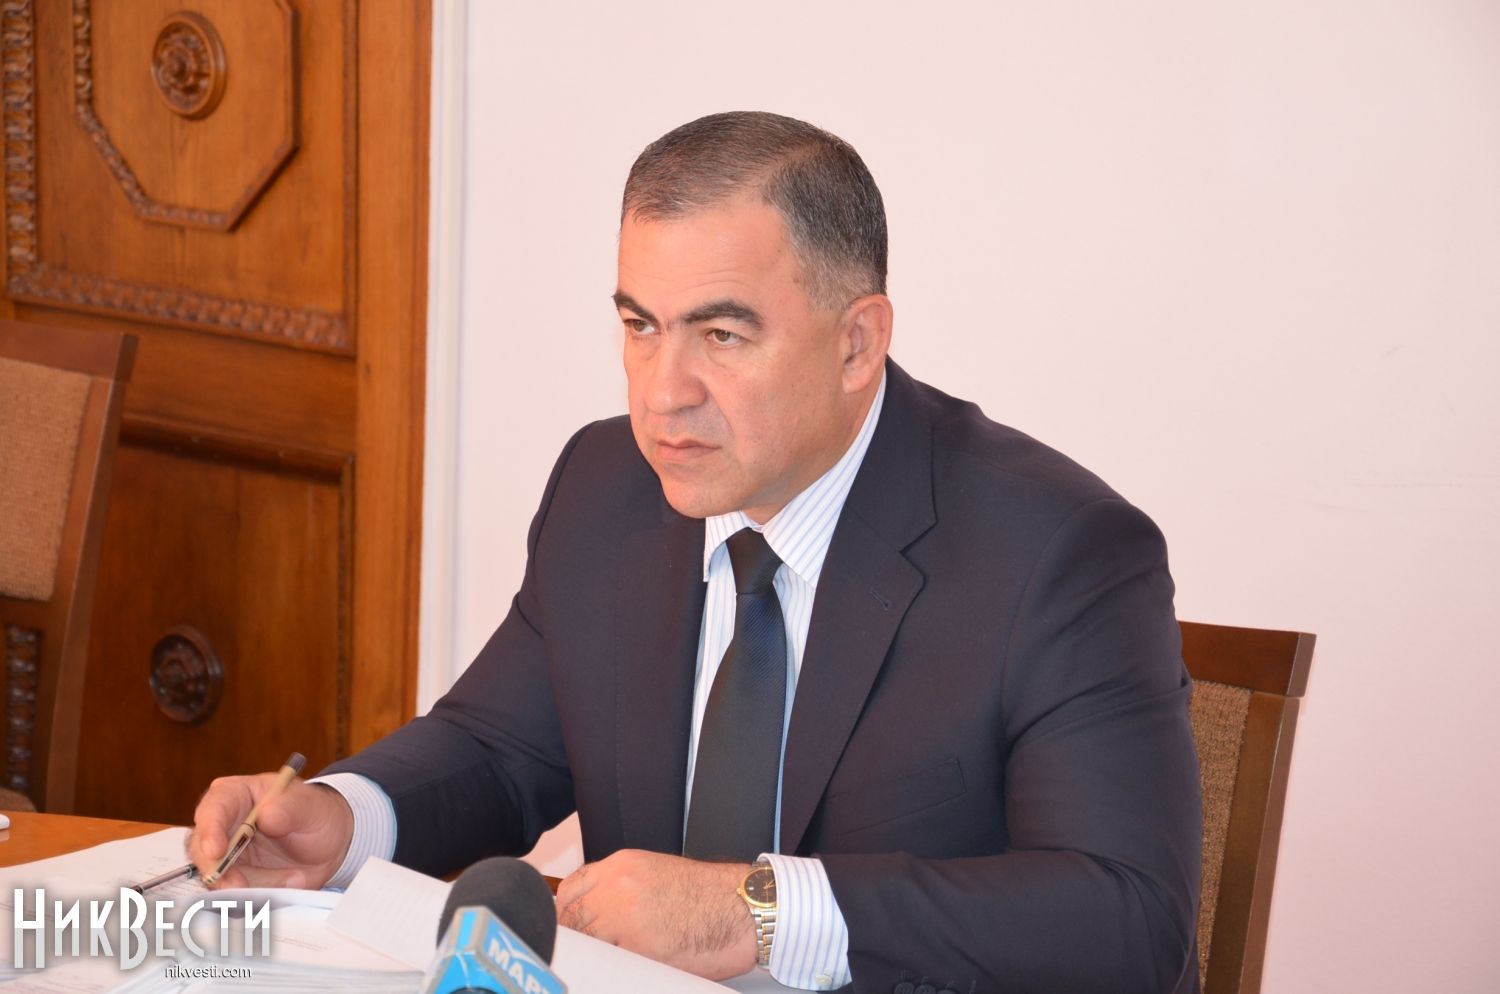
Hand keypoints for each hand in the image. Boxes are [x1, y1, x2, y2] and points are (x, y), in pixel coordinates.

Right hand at [188, 776, 353, 889]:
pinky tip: (289, 883)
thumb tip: (266, 816)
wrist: (330, 841)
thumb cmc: (314, 812)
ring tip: (291, 879)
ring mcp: (226, 856)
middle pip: (202, 851)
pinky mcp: (235, 880)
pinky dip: (261, 895)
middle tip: (240, 887)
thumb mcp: (309, 805)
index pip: (212, 809)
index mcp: (235, 795)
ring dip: (250, 886)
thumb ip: (290, 808)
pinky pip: (237, 894)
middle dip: (219, 872)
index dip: (210, 830)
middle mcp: (222, 826)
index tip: (217, 851)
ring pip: (218, 879)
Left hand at [555, 850, 756, 979]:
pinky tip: (621, 971)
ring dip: (592, 954)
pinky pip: (608, 965)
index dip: (565, 913)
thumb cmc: (710, 894)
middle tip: (585, 951)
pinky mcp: (638, 950)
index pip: (570, 890)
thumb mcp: (657, 872)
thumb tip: (594, 910)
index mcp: (621, 866)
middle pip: (571, 919)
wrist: (742, 908)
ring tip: (606, 962)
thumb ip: (622, 886)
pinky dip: (610, 970)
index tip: (568, 928)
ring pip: (585, 943)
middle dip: (574, 937)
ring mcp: (624, 920)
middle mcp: (617, 888)